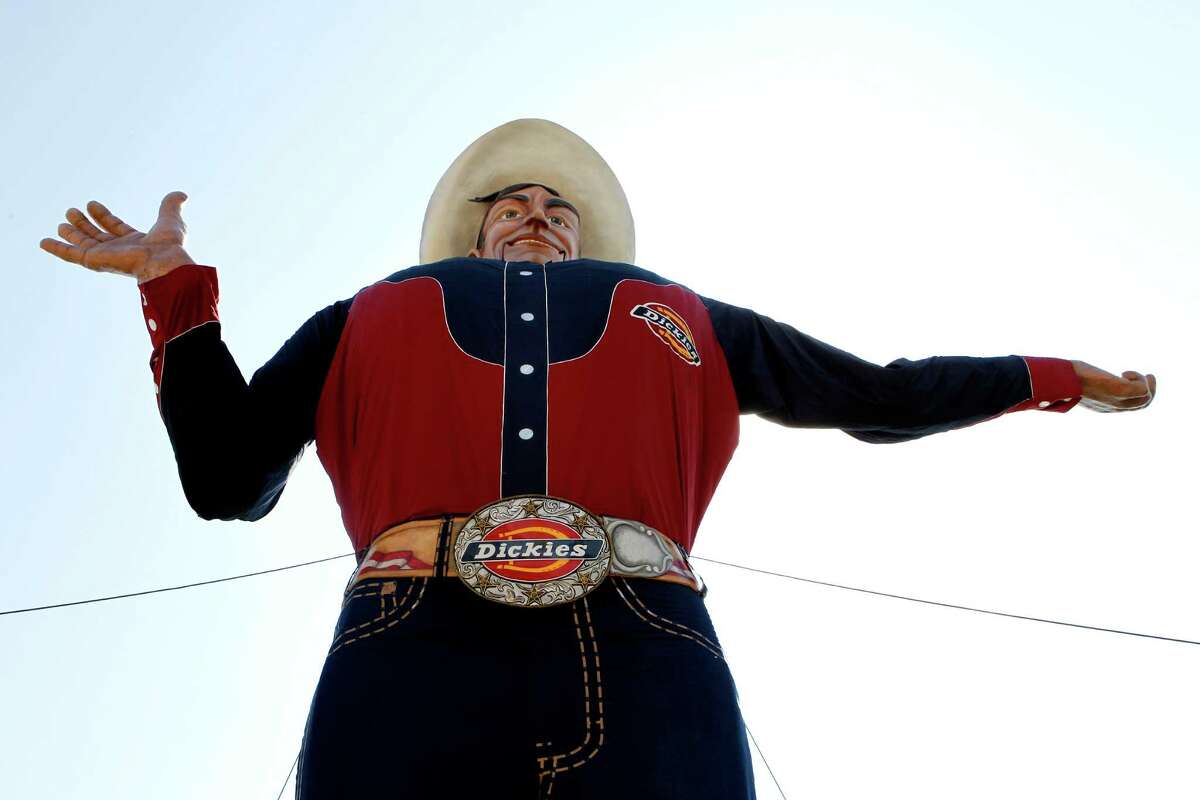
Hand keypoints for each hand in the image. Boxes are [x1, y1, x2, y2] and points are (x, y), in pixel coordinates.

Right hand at [39, 191, 193, 283]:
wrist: (163, 261)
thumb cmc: (169, 245)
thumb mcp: (170, 220)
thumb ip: (171, 206)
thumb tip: (181, 195)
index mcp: (135, 243)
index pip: (115, 228)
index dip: (103, 216)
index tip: (92, 204)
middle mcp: (119, 251)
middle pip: (97, 236)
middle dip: (84, 224)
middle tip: (71, 211)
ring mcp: (105, 256)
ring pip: (83, 244)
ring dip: (71, 233)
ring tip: (61, 223)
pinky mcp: (94, 261)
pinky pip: (70, 255)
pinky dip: (57, 249)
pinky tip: (43, 242)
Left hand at [1071, 360, 1155, 412]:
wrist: (1059, 380)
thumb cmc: (1064, 379)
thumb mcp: (1077, 382)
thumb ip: (1081, 381)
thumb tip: (1074, 372)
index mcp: (1103, 406)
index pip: (1128, 406)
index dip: (1136, 394)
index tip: (1131, 379)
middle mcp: (1111, 406)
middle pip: (1142, 404)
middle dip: (1150, 390)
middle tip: (1149, 376)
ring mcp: (1116, 400)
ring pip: (1145, 399)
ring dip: (1147, 383)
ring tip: (1142, 374)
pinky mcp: (1119, 391)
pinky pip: (1142, 389)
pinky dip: (1139, 379)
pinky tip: (1125, 372)